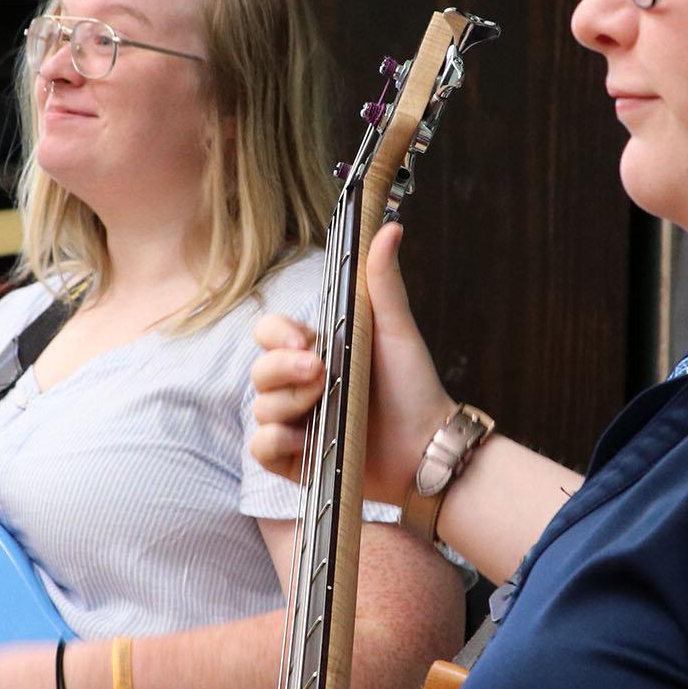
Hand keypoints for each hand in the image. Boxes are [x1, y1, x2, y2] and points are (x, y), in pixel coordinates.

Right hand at [249, 221, 456, 508]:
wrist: (428, 446)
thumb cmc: (414, 387)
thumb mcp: (396, 331)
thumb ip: (382, 282)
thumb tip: (390, 228)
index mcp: (316, 351)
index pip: (270, 332)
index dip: (277, 334)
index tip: (305, 339)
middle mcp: (299, 385)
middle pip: (259, 370)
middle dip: (284, 370)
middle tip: (320, 373)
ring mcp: (294, 422)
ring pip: (259, 407)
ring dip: (287, 405)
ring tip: (324, 407)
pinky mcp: (293, 460)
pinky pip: (259, 448)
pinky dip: (274, 442)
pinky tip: (302, 440)